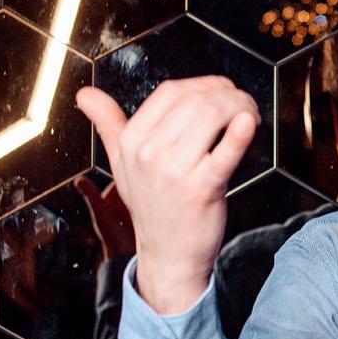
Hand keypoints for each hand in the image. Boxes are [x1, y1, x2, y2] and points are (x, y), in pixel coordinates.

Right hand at [75, 78, 259, 313]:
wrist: (168, 254)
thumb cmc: (152, 207)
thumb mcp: (123, 164)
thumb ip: (108, 126)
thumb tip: (86, 96)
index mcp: (132, 141)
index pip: (170, 92)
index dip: (202, 84)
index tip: (221, 91)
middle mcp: (149, 153)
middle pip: (195, 101)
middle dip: (228, 95)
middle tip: (244, 103)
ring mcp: (174, 171)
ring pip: (211, 117)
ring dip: (240, 107)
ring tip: (251, 115)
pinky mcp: (201, 189)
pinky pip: (222, 154)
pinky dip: (239, 135)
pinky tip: (249, 123)